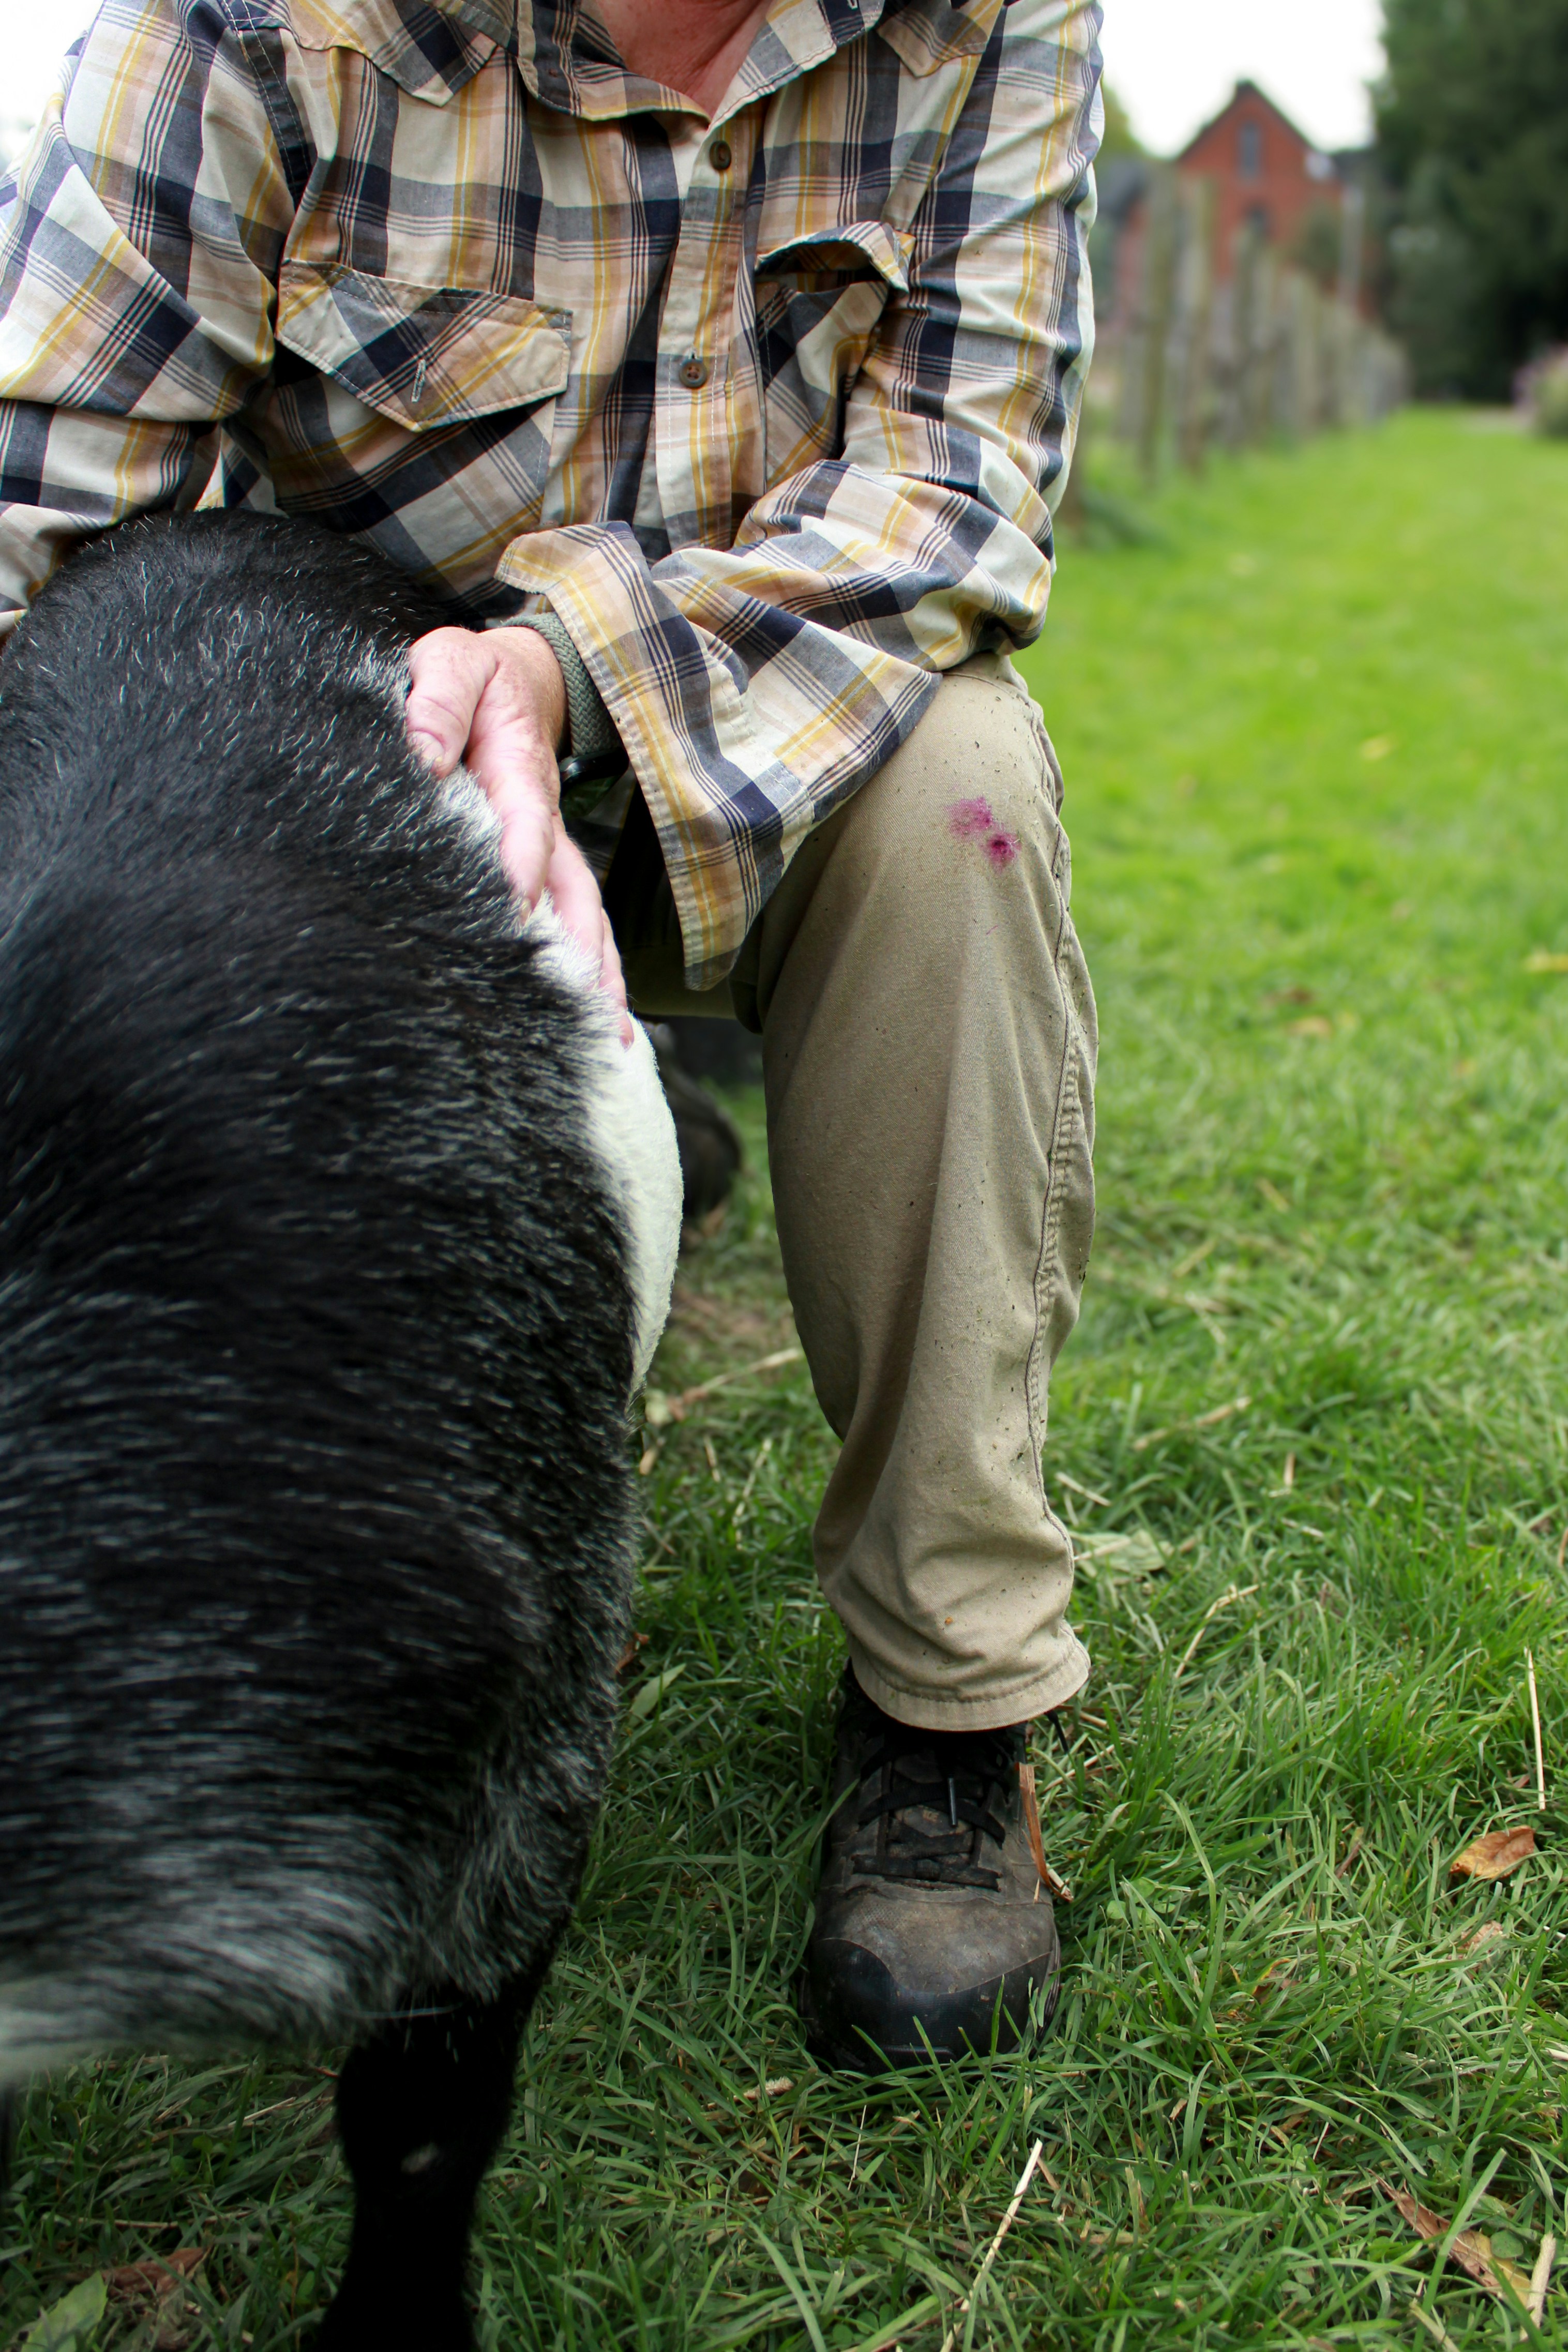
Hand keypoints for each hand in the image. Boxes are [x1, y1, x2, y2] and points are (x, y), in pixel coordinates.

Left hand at [405, 626, 629, 1040]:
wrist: (512, 679)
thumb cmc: (470, 676)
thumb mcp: (448, 663)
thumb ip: (437, 700)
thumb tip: (424, 756)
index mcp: (517, 770)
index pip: (525, 819)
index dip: (523, 858)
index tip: (517, 899)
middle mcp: (545, 823)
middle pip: (573, 889)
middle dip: (582, 946)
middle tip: (584, 1001)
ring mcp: (553, 854)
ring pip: (585, 920)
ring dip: (600, 978)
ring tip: (613, 1037)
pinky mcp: (549, 875)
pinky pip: (579, 930)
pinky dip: (596, 979)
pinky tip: (605, 1031)